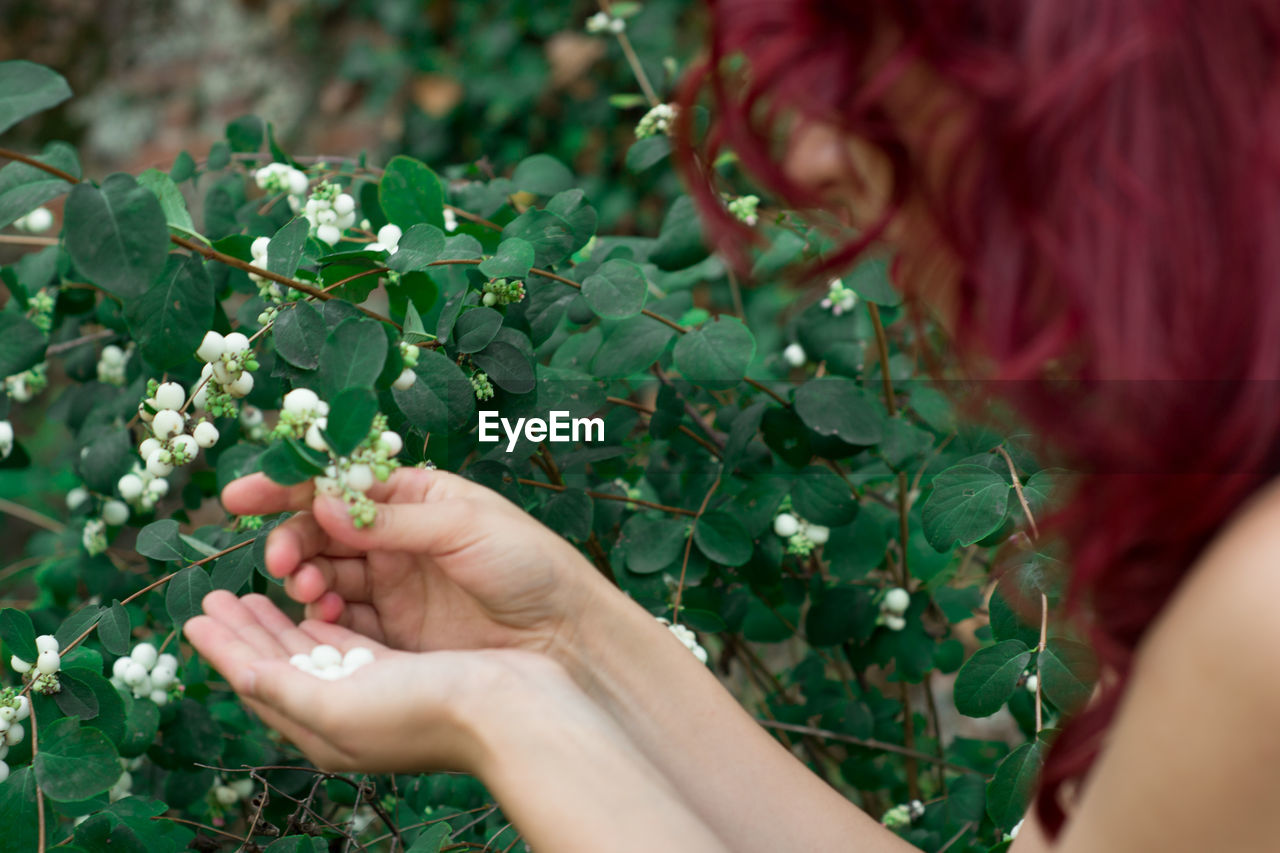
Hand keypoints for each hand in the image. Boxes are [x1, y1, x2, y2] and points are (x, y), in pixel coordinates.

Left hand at [183, 590, 572, 773]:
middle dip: (247, 629)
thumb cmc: (428, 710)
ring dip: (281, 619)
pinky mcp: (406, 666)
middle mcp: (344, 711)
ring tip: (254, 592)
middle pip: (280, 664)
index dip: (225, 649)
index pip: (258, 683)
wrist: (514, 712)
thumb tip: (238, 676)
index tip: (196, 615)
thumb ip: (285, 689)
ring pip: (312, 649)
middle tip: (216, 595)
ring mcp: (376, 689)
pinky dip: (325, 620)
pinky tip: (316, 604)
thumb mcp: (342, 706)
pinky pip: (350, 641)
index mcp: (323, 727)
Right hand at [220, 468, 603, 658]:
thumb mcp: (464, 528)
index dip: (288, 487)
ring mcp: (392, 585)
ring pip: (324, 575)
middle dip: (290, 540)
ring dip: (303, 578)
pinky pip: (342, 620)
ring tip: (307, 588)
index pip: (339, 484)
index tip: (240, 495)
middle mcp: (395, 538)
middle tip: (282, 559)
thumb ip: (391, 519)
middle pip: (320, 531)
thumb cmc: (529, 564)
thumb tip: (320, 501)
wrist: (565, 635)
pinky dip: (322, 617)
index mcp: (414, 497)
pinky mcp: (393, 630)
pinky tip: (323, 615)